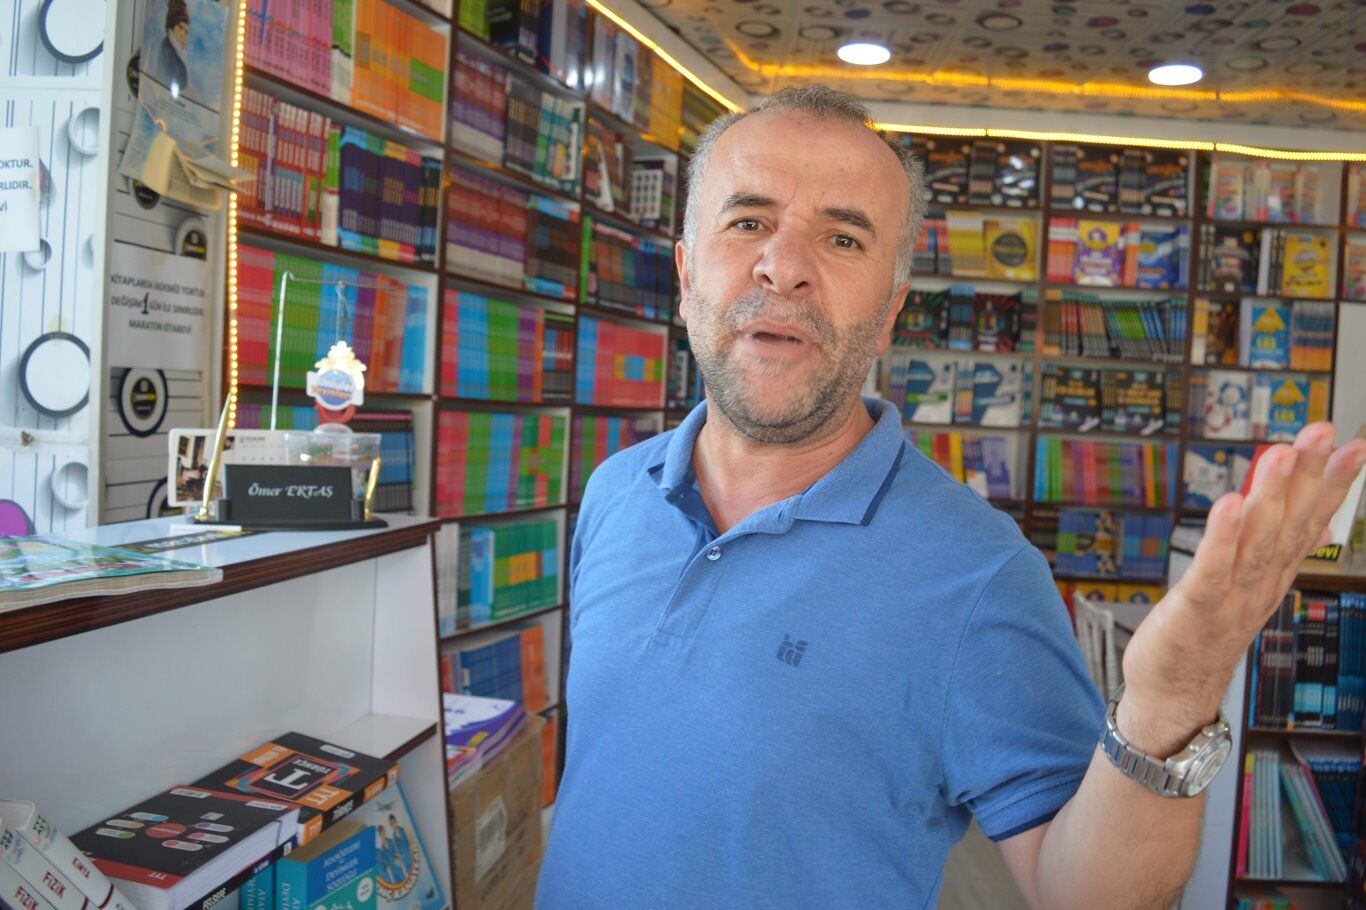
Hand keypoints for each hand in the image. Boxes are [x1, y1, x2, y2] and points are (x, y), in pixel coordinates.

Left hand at [1116, 423, 1365, 756]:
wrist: (1176, 692)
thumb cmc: (1208, 631)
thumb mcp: (1252, 585)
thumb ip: (1283, 549)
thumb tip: (1324, 520)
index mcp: (1274, 572)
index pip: (1311, 521)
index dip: (1332, 483)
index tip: (1354, 444)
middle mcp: (1261, 582)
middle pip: (1289, 524)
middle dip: (1307, 477)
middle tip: (1321, 432)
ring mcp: (1232, 598)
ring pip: (1256, 543)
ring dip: (1270, 498)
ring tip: (1281, 455)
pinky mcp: (1196, 610)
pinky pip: (1211, 572)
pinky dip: (1221, 540)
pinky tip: (1229, 506)